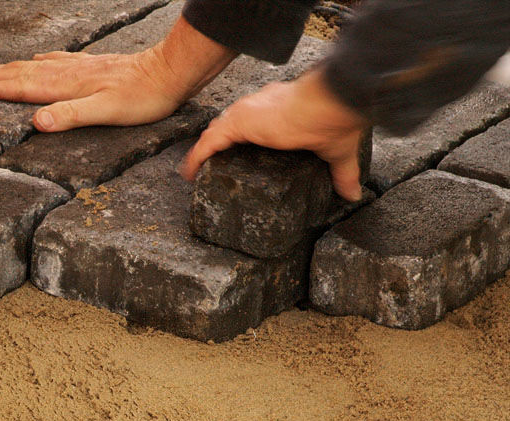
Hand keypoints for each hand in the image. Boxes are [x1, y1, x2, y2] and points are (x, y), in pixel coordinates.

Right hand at [0, 16, 235, 132]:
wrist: (169, 73)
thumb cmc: (142, 98)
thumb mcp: (106, 112)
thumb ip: (70, 116)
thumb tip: (36, 122)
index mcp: (67, 86)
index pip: (23, 88)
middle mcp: (69, 73)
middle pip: (24, 75)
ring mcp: (80, 67)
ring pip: (37, 66)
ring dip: (12, 69)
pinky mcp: (92, 65)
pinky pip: (57, 61)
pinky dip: (40, 60)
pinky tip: (37, 59)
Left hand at [182, 69, 369, 200]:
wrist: (331, 105)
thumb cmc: (336, 120)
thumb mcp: (336, 152)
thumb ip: (343, 174)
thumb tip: (353, 194)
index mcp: (279, 111)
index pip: (253, 124)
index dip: (242, 138)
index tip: (237, 154)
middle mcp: (258, 108)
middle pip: (229, 126)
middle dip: (219, 144)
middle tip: (211, 166)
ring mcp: (245, 114)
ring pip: (215, 133)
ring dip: (204, 151)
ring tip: (196, 171)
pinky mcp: (237, 123)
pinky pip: (208, 144)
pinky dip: (197, 158)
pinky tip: (189, 174)